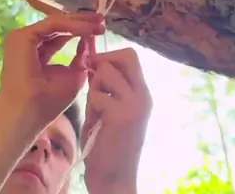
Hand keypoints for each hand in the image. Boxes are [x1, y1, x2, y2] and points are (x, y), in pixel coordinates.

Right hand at [0, 12, 105, 127]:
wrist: (29, 112)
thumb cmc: (48, 102)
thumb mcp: (73, 76)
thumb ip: (81, 58)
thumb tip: (89, 40)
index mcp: (38, 53)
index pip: (60, 35)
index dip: (81, 30)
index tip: (101, 29)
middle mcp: (29, 43)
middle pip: (58, 26)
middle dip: (82, 21)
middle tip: (102, 19)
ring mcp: (23, 38)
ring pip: (56, 23)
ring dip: (80, 22)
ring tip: (99, 24)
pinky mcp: (22, 36)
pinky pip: (52, 25)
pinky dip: (71, 26)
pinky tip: (88, 30)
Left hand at [82, 48, 151, 192]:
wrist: (114, 178)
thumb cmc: (107, 145)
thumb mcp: (107, 109)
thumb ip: (104, 87)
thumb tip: (92, 61)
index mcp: (142, 93)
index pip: (130, 56)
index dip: (110, 56)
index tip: (94, 69)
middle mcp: (143, 95)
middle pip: (125, 56)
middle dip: (103, 63)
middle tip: (93, 82)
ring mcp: (135, 104)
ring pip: (106, 71)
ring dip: (94, 87)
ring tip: (95, 109)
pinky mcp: (123, 116)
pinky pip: (98, 95)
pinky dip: (91, 107)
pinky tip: (96, 123)